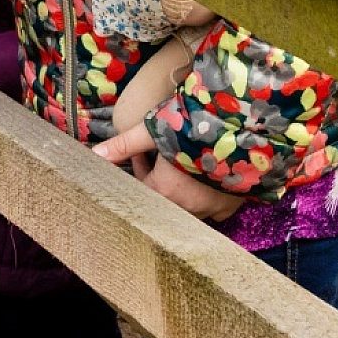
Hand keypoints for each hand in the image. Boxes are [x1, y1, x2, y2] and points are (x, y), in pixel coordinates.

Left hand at [94, 124, 243, 220]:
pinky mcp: (230, 207)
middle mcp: (186, 208)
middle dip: (158, 180)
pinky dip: (206, 199)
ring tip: (183, 166)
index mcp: (164, 191)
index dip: (141, 168)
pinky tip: (208, 180)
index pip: (142, 186)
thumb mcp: (153, 130)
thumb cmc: (194, 126)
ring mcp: (211, 210)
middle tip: (162, 157)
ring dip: (181, 191)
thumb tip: (94, 154)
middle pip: (163, 199)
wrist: (243, 128)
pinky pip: (213, 211)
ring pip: (187, 207)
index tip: (144, 153)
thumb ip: (124, 145)